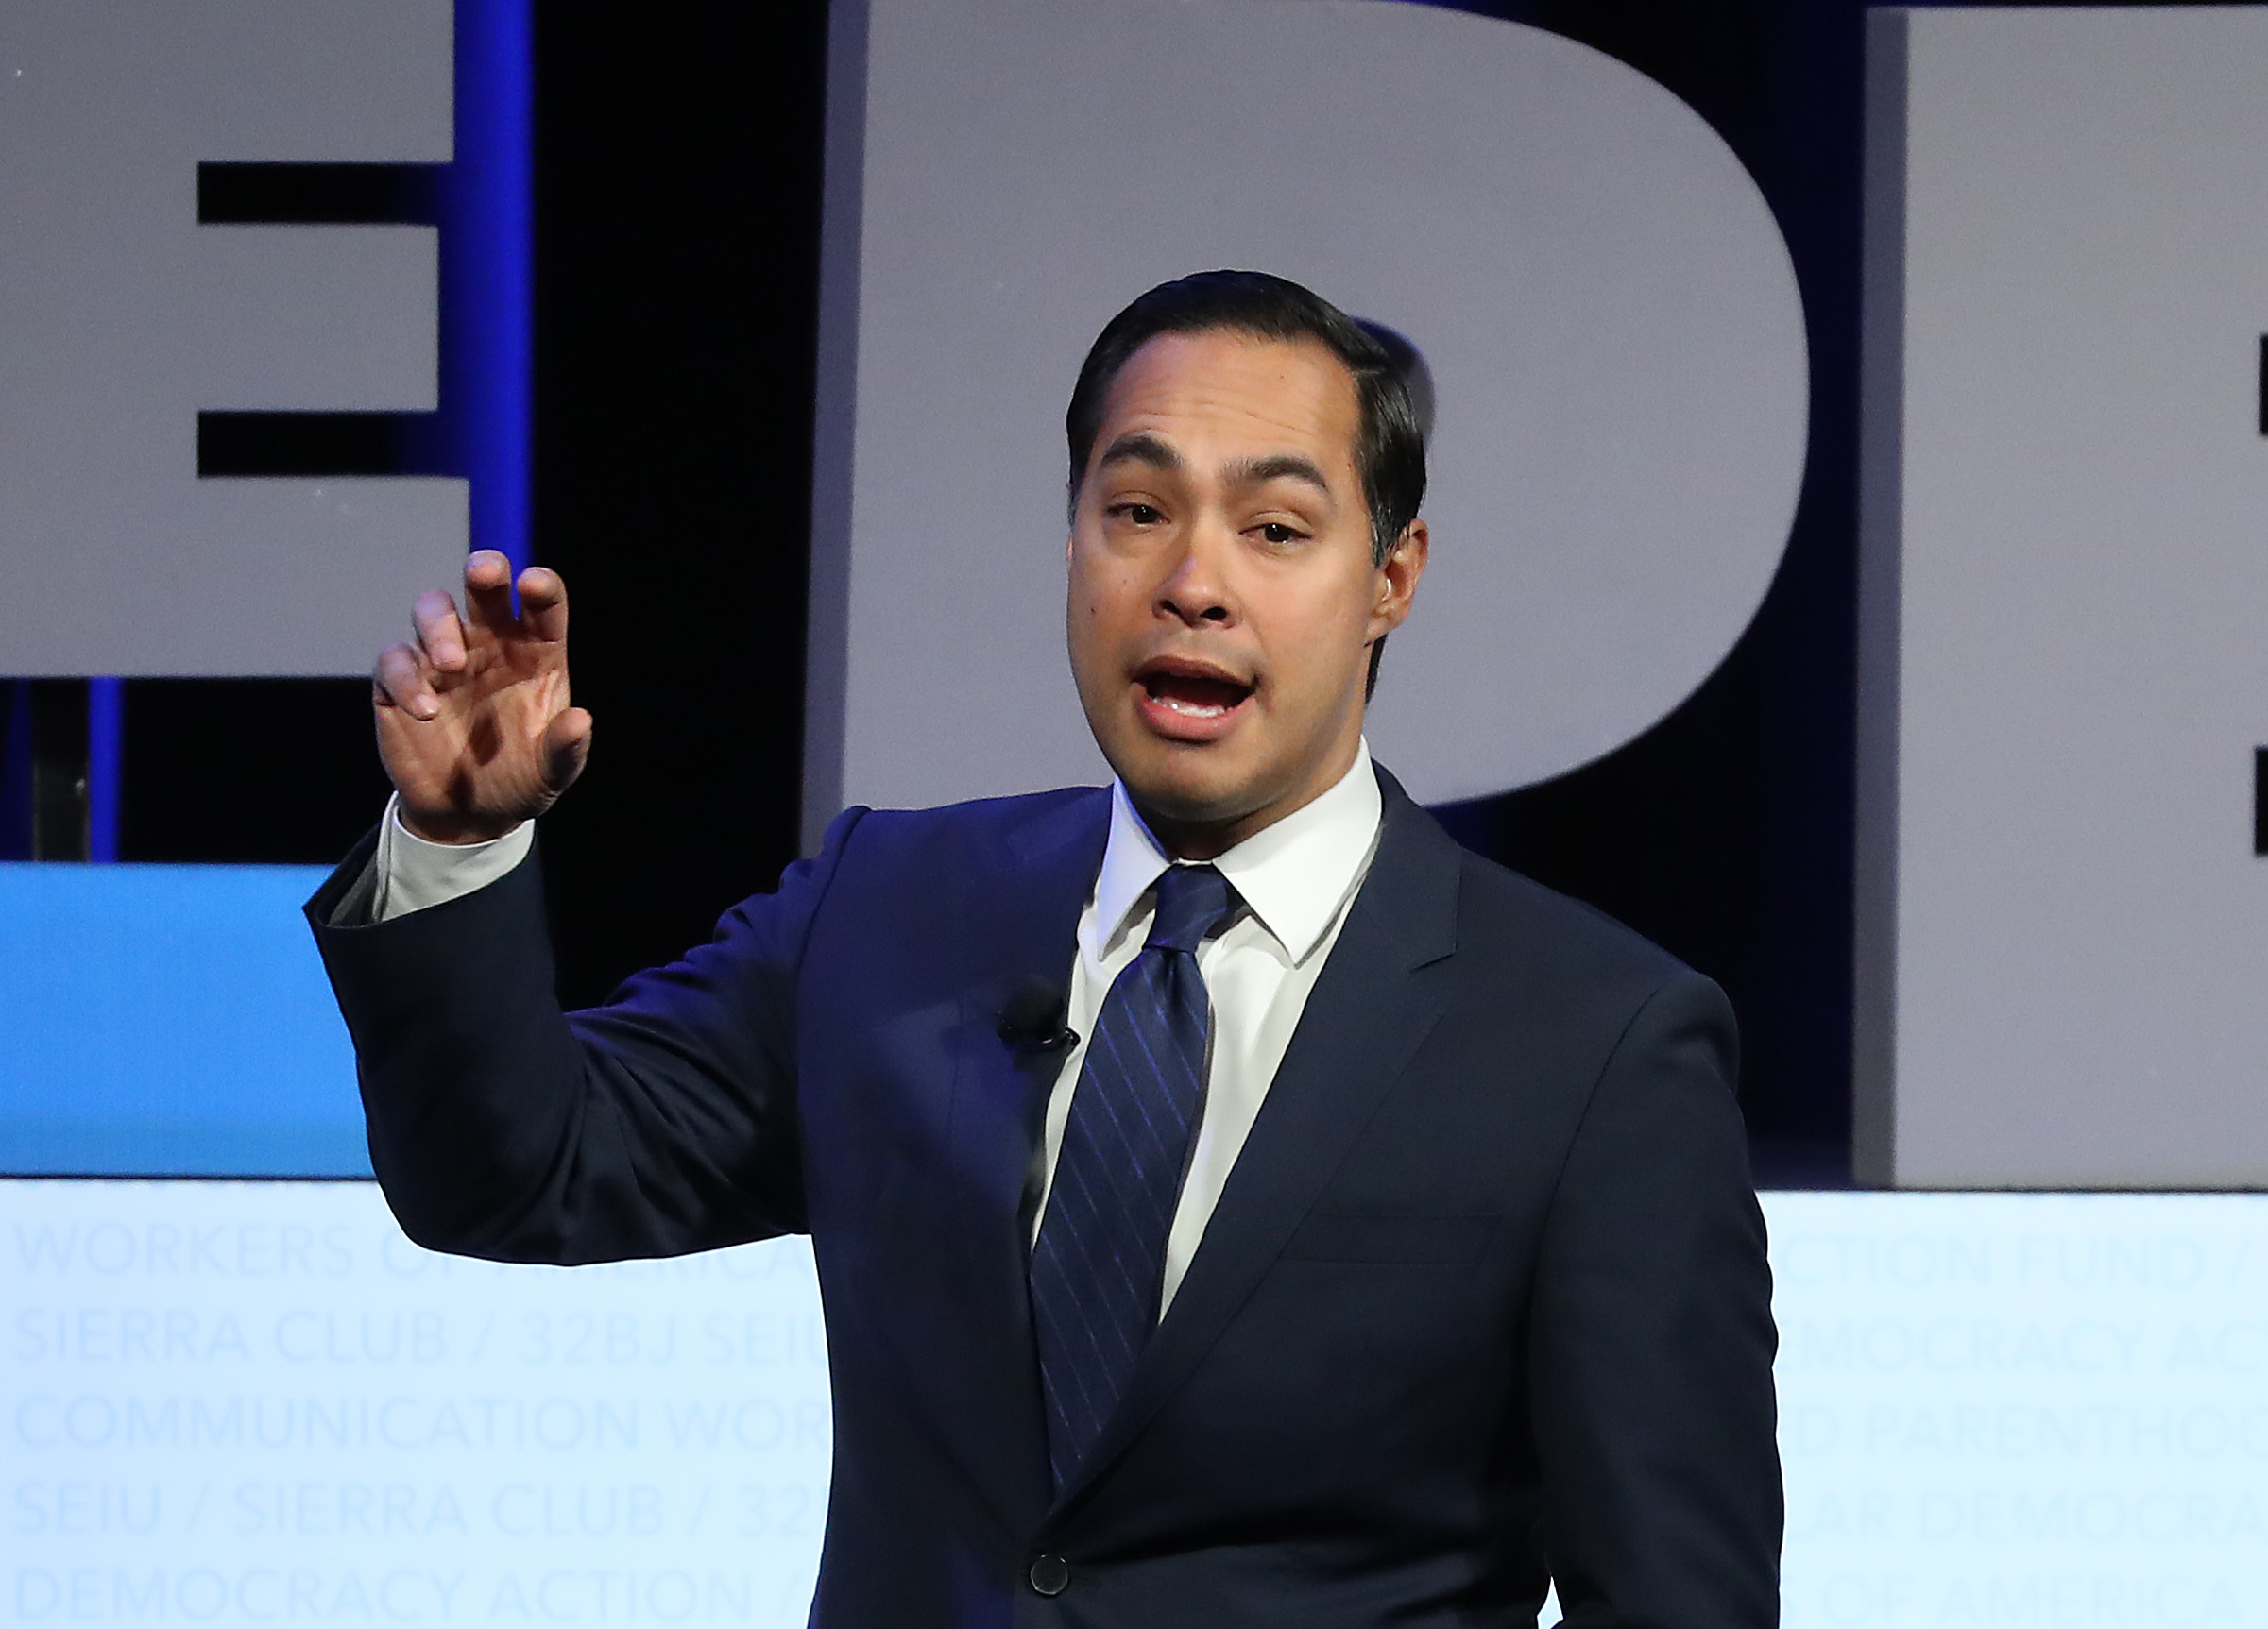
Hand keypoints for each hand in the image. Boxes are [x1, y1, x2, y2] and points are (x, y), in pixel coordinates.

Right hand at [371, 550, 591, 843]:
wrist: (469, 816)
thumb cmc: (521, 779)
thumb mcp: (553, 772)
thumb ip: (566, 747)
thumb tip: (580, 719)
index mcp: (534, 653)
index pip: (541, 606)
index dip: (540, 587)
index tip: (533, 585)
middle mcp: (489, 645)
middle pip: (484, 588)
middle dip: (484, 569)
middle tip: (482, 572)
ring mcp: (442, 659)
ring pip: (432, 610)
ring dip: (439, 625)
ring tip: (452, 663)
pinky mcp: (400, 683)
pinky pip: (394, 659)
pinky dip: (405, 676)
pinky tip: (427, 710)